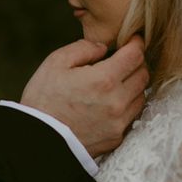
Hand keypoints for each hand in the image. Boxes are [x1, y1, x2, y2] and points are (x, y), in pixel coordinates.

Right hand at [21, 36, 148, 157]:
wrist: (37, 140)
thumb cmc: (43, 100)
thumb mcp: (56, 63)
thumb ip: (83, 48)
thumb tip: (103, 48)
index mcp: (104, 79)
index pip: (135, 55)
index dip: (136, 43)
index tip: (132, 40)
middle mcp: (117, 102)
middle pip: (143, 75)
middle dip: (136, 63)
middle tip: (123, 60)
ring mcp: (119, 122)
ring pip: (141, 96)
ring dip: (133, 85)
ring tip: (116, 82)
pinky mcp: (116, 138)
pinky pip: (131, 115)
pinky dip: (127, 105)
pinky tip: (110, 102)